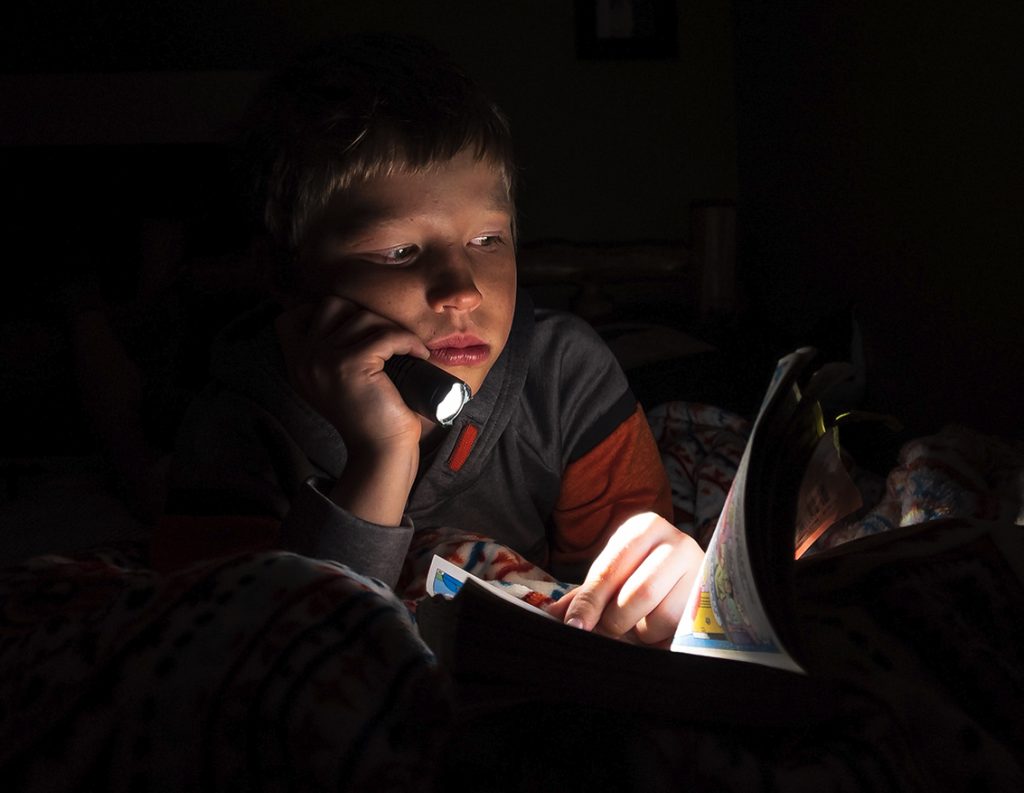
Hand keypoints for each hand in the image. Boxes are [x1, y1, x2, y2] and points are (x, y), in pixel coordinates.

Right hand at [275, 296, 432, 525]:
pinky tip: (417, 354)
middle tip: (384, 338)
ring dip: (390, 328)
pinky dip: (407, 340)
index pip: (292, 316)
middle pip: (332, 305)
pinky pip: (386, 335)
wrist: (379, 451)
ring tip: (404, 348)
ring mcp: (324, 360)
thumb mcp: (332, 382)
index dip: (323, 311)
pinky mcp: (351, 365)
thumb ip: (327, 353)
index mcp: (295, 363)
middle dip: (363, 314)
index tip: (353, 327)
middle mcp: (303, 360)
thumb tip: (350, 314)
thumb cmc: (367, 415)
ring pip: (362, 317)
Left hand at [546, 512, 704, 645]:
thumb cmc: (639, 576)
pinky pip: (679, 630)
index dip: (590, 600)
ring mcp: (700, 568)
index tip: (576, 625)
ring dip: (641, 630)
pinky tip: (656, 628)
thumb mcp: (611, 578)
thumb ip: (584, 596)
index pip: (610, 568)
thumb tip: (551, 615)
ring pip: (661, 616)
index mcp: (644, 527)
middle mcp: (676, 541)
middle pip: (638, 593)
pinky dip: (660, 637)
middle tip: (608, 628)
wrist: (687, 579)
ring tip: (637, 623)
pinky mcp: (713, 598)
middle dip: (616, 620)